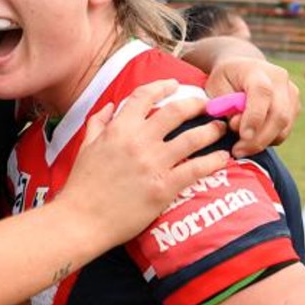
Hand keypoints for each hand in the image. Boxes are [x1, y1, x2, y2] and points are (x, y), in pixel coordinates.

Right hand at [63, 80, 229, 247]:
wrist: (81, 219)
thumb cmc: (81, 185)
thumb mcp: (85, 147)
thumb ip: (98, 123)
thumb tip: (110, 107)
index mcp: (118, 129)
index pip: (144, 96)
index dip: (163, 86)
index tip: (174, 84)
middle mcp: (138, 142)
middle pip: (176, 112)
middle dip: (195, 104)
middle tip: (206, 105)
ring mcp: (153, 164)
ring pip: (192, 138)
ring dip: (211, 130)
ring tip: (220, 128)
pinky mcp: (164, 187)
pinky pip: (196, 169)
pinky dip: (213, 161)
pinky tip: (222, 158)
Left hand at [205, 57, 299, 157]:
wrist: (242, 67)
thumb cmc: (224, 79)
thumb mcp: (216, 87)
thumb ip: (226, 105)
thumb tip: (238, 125)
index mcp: (257, 70)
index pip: (262, 93)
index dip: (254, 117)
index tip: (243, 136)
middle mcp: (279, 80)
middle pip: (279, 114)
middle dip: (259, 139)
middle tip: (238, 152)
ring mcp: (291, 92)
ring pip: (284, 126)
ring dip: (263, 142)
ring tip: (242, 148)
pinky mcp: (295, 106)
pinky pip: (286, 129)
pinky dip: (270, 140)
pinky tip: (252, 140)